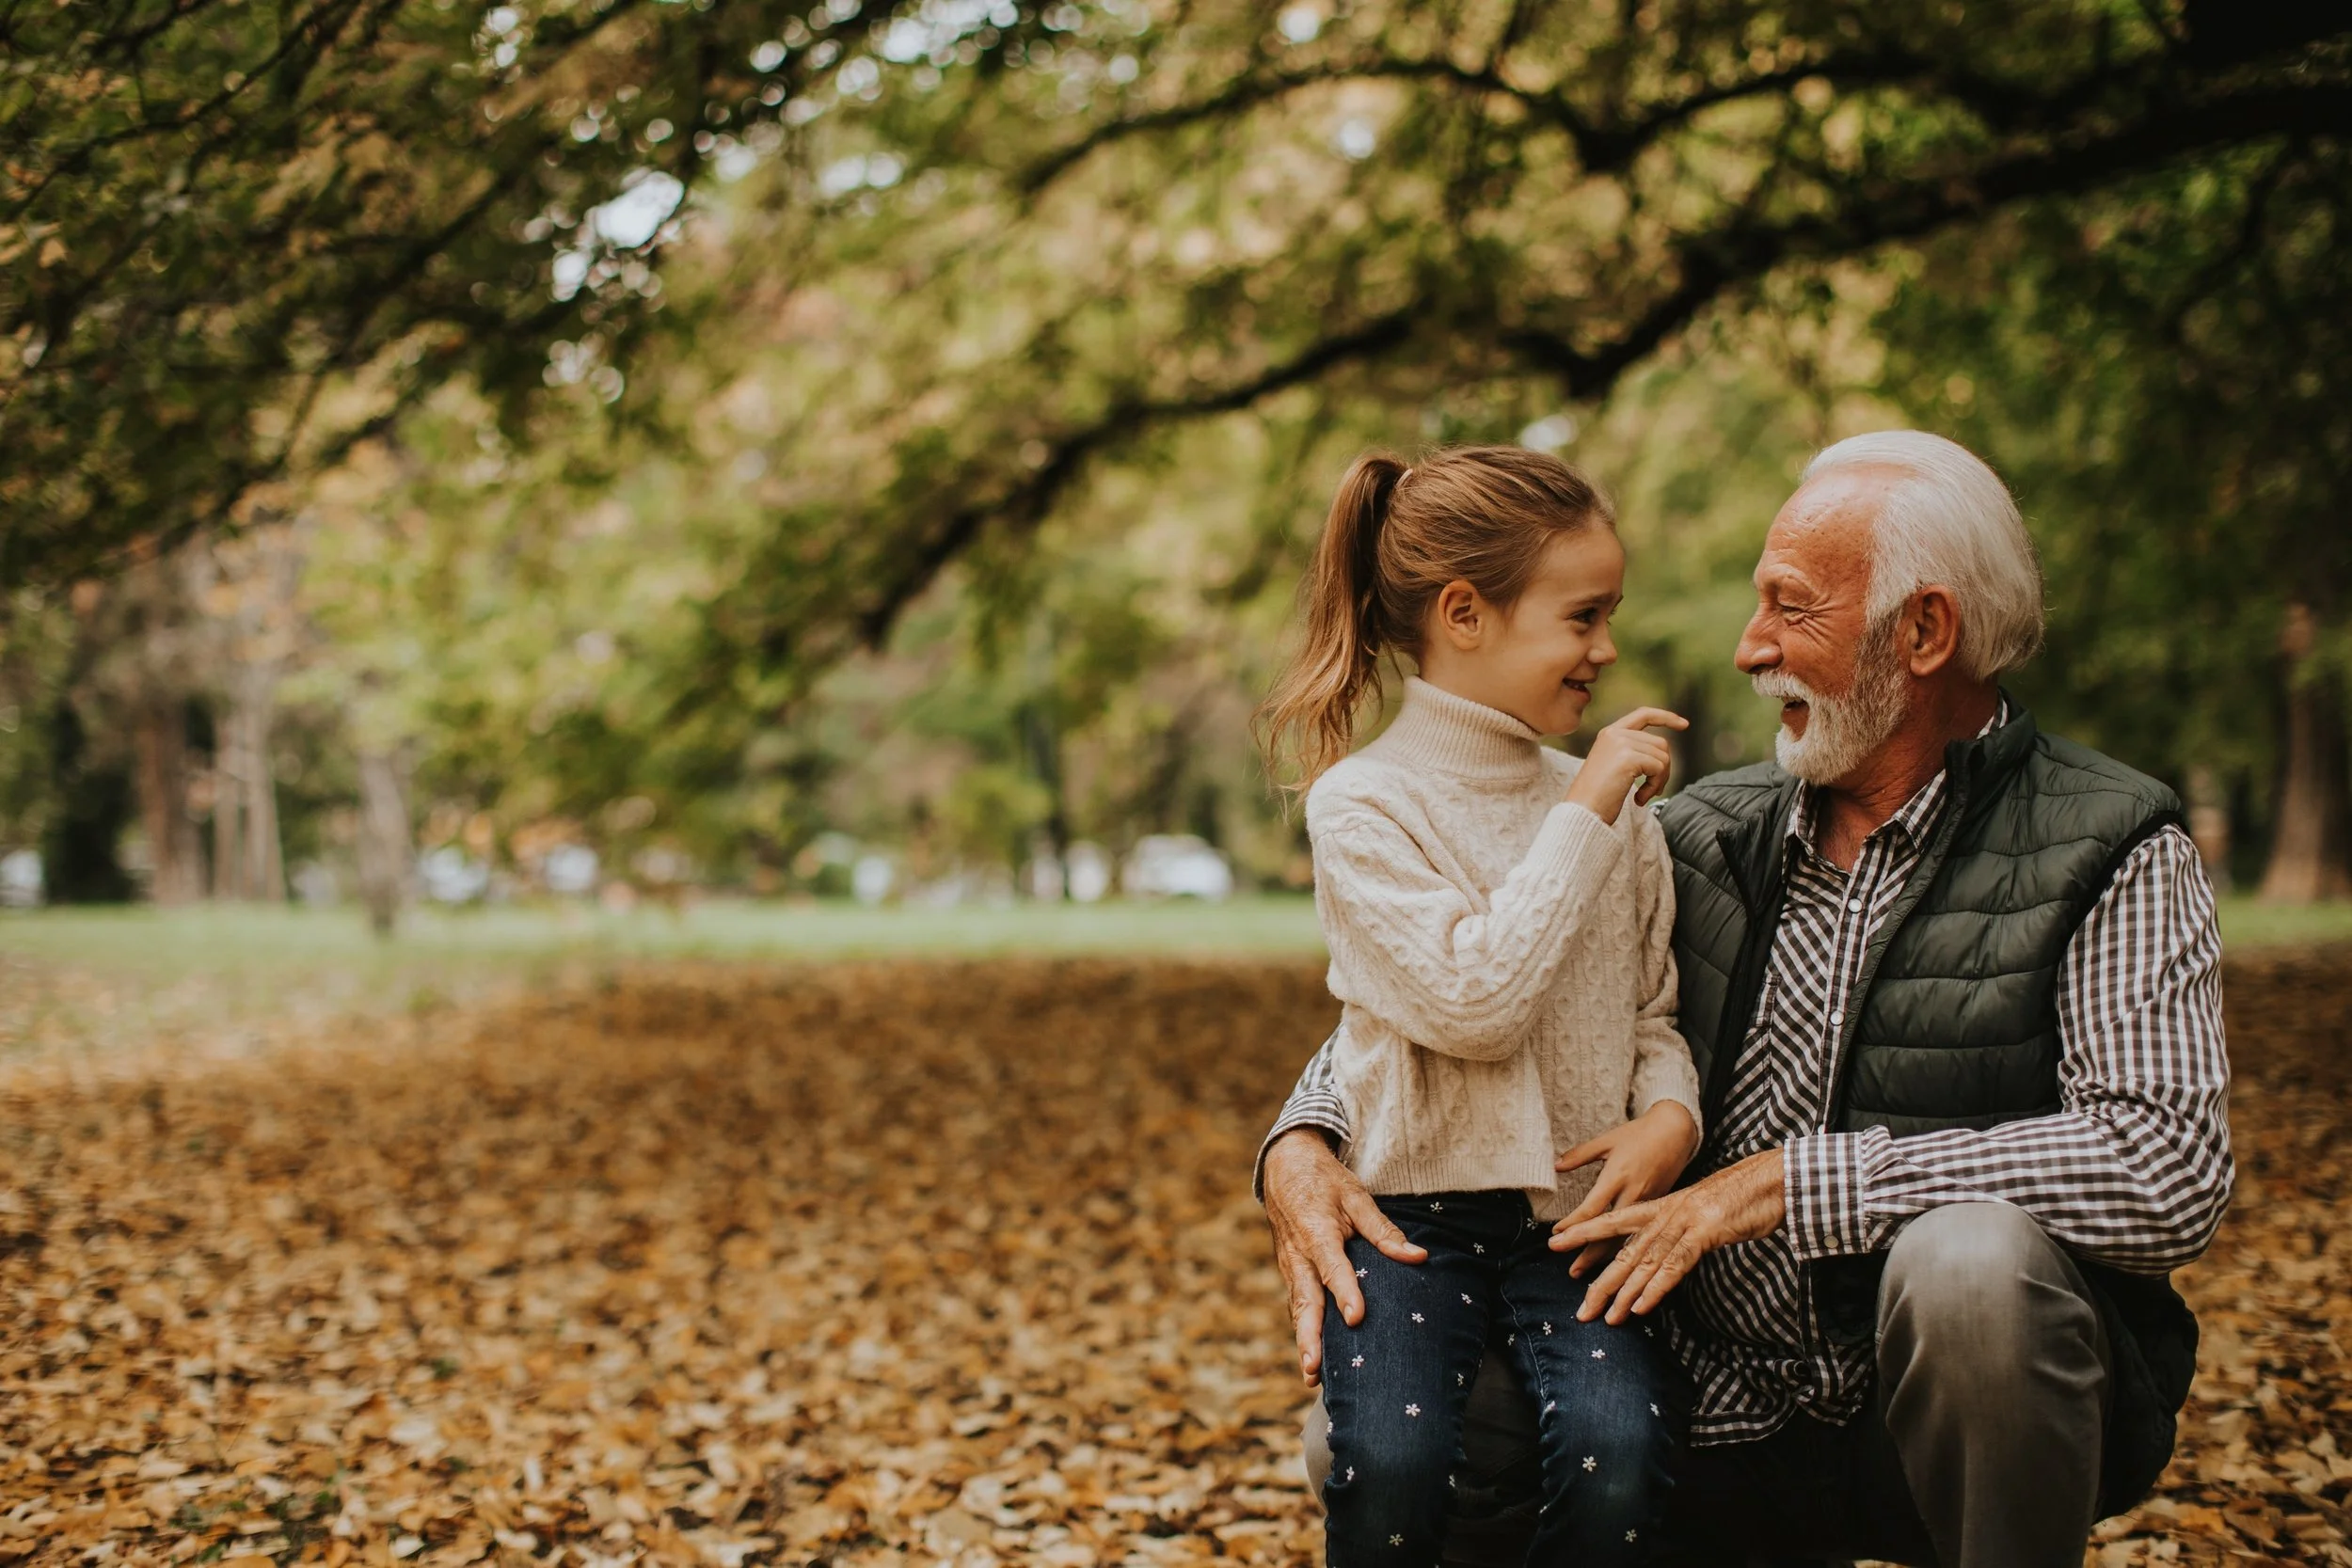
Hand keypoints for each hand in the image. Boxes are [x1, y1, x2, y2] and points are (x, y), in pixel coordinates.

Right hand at [1262, 1128, 1427, 1383]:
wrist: (1284, 1167)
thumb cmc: (1325, 1182)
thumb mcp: (1356, 1197)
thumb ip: (1384, 1230)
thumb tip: (1419, 1256)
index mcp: (1317, 1231)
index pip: (1332, 1267)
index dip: (1344, 1293)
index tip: (1356, 1318)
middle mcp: (1299, 1256)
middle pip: (1305, 1301)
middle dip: (1310, 1337)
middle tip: (1316, 1368)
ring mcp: (1290, 1267)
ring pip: (1297, 1309)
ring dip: (1304, 1343)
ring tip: (1312, 1376)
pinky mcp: (1290, 1273)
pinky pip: (1297, 1306)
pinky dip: (1303, 1333)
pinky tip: (1313, 1360)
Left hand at [1546, 1148, 1785, 1323]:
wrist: (1768, 1179)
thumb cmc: (1735, 1196)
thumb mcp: (1698, 1206)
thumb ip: (1674, 1222)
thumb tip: (1660, 1244)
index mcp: (1660, 1205)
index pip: (1612, 1220)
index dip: (1583, 1232)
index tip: (1555, 1243)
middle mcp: (1665, 1213)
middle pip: (1623, 1251)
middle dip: (1600, 1281)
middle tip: (1580, 1308)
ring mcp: (1683, 1222)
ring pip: (1645, 1262)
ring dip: (1625, 1293)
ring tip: (1605, 1317)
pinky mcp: (1705, 1232)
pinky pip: (1675, 1265)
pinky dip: (1656, 1287)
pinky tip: (1641, 1307)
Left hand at [1549, 1101, 1700, 1273]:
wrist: (1677, 1131)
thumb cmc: (1639, 1133)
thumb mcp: (1607, 1140)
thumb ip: (1580, 1154)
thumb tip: (1556, 1166)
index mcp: (1617, 1175)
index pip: (1592, 1207)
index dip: (1574, 1225)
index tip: (1556, 1237)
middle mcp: (1632, 1192)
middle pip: (1609, 1231)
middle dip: (1590, 1254)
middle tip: (1572, 1272)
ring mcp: (1648, 1202)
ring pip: (1626, 1238)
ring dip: (1608, 1258)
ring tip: (1592, 1276)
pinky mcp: (1660, 1206)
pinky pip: (1640, 1233)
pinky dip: (1627, 1249)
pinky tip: (1618, 1263)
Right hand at [1566, 708, 1689, 823]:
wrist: (1582, 812)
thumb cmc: (1597, 798)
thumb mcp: (1613, 767)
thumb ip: (1633, 753)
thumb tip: (1663, 755)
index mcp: (1609, 733)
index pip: (1643, 715)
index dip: (1666, 717)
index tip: (1684, 724)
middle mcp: (1615, 734)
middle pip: (1660, 743)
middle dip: (1663, 769)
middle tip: (1652, 790)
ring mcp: (1621, 744)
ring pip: (1663, 756)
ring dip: (1660, 780)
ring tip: (1644, 795)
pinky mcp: (1628, 758)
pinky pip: (1659, 768)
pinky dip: (1654, 787)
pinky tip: (1639, 799)